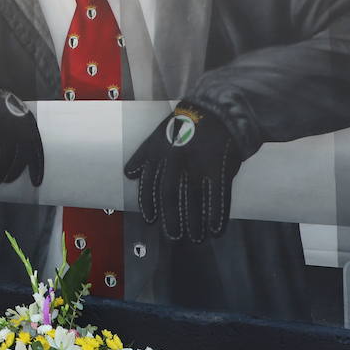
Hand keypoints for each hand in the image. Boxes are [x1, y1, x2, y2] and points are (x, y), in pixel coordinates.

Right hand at [0, 89, 43, 187]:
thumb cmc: (10, 113)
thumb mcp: (24, 120)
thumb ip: (28, 138)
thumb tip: (29, 162)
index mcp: (30, 127)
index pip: (37, 152)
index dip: (37, 169)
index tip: (36, 183)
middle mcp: (17, 130)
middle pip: (17, 158)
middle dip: (13, 173)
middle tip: (8, 181)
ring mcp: (2, 131)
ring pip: (1, 159)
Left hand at [124, 101, 241, 242]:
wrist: (217, 111)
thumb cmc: (186, 126)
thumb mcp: (160, 135)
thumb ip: (144, 155)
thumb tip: (129, 173)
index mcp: (160, 152)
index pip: (150, 184)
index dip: (149, 204)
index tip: (149, 220)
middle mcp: (176, 160)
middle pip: (170, 195)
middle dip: (171, 219)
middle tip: (173, 236)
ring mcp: (198, 164)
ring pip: (193, 200)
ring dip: (194, 223)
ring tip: (195, 238)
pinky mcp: (220, 168)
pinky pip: (218, 198)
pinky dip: (217, 216)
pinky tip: (216, 231)